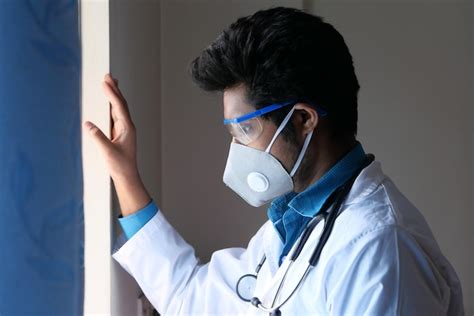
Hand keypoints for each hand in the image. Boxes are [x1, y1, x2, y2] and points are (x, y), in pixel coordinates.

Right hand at [84, 73, 150, 215]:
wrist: (127, 177)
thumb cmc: (120, 166)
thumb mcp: (107, 151)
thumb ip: (98, 137)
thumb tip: (88, 124)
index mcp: (127, 128)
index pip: (119, 107)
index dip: (112, 94)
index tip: (105, 82)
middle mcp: (127, 127)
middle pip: (121, 104)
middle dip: (114, 90)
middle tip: (108, 76)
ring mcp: (124, 130)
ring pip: (119, 109)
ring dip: (114, 96)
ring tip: (110, 83)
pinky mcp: (119, 134)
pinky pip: (115, 115)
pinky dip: (111, 106)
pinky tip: (108, 102)